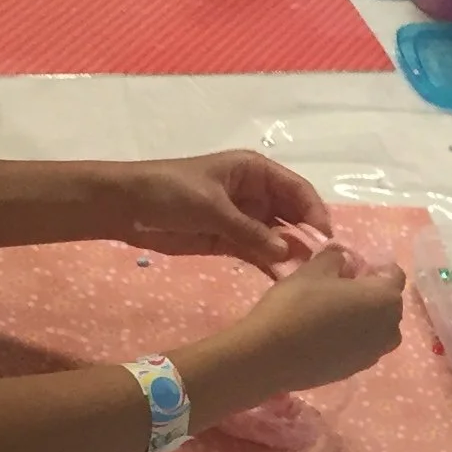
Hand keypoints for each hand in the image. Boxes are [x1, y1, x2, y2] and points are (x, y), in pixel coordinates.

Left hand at [103, 152, 330, 271]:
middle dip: (305, 236)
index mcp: (255, 171)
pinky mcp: (229, 240)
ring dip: (289, 254)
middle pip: (291, 215)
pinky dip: (269, 264)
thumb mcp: (212, 207)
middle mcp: (255, 194)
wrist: (126, 207)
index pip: (297, 190)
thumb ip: (249, 230)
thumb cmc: (170, 191)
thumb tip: (286, 252)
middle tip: (318, 264)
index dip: (314, 211)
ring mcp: (243, 218)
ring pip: (277, 237)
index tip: (325, 237)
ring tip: (303, 276)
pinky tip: (282, 280)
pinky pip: (257, 252)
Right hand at [214, 241, 405, 396]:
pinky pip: (363, 347)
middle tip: (344, 285)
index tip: (355, 265)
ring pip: (379, 328)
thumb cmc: (297, 304)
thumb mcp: (314, 269)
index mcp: (386, 298)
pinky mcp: (356, 371)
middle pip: (389, 303)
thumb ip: (335, 258)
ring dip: (366, 317)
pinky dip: (354, 337)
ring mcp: (375, 354)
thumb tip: (343, 258)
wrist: (271, 356)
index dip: (377, 266)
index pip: (394, 275)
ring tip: (337, 310)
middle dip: (372, 292)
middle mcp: (390, 328)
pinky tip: (328, 333)